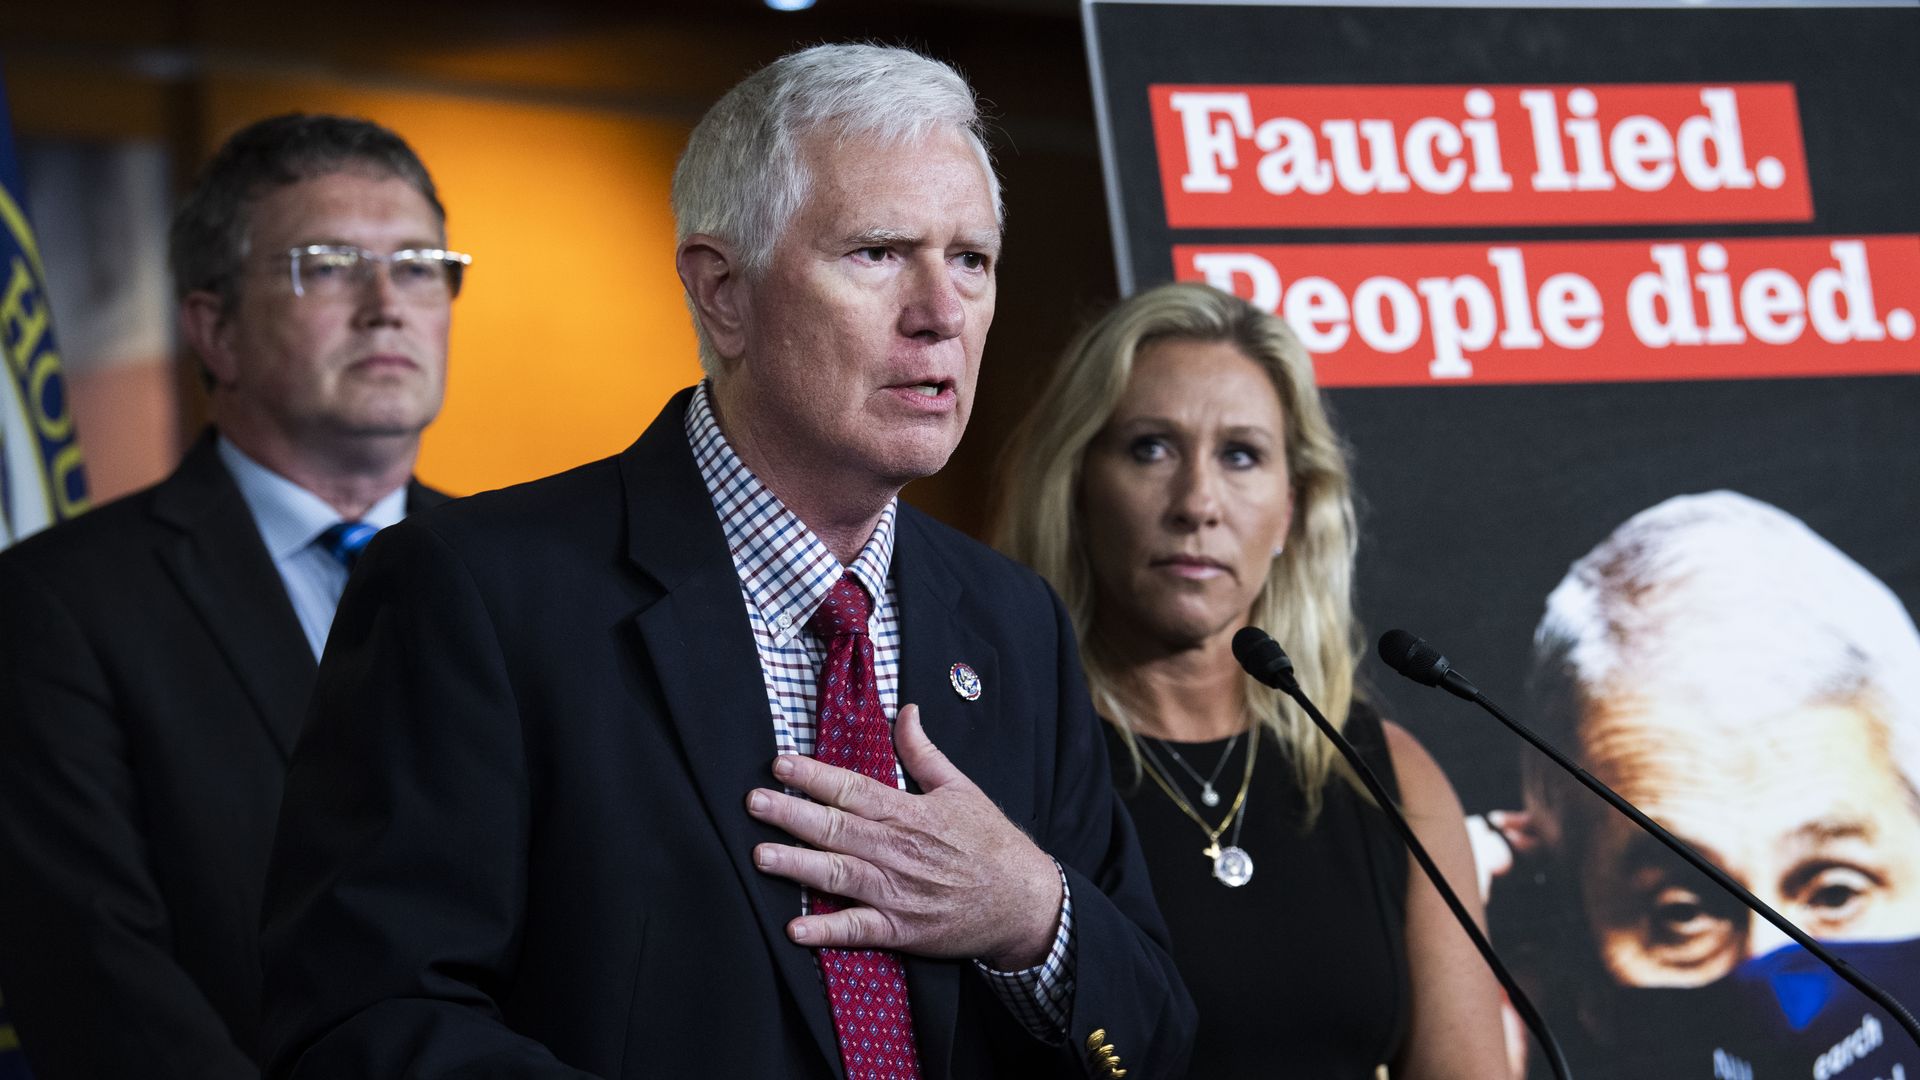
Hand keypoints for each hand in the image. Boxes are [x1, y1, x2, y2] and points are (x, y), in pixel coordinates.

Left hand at [745, 704, 1062, 969]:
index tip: (780, 763)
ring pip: (839, 875)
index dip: (814, 776)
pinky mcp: (901, 929)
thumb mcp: (961, 788)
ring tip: (762, 856)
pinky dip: (827, 931)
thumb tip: (905, 711)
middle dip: (792, 814)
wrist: (1023, 901)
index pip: (852, 788)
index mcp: (909, 813)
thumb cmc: (991, 843)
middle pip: (836, 828)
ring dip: (798, 866)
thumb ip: (923, 752)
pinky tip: (796, 929)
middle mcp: (897, 850)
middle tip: (755, 802)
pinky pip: (858, 930)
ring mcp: (897, 891)